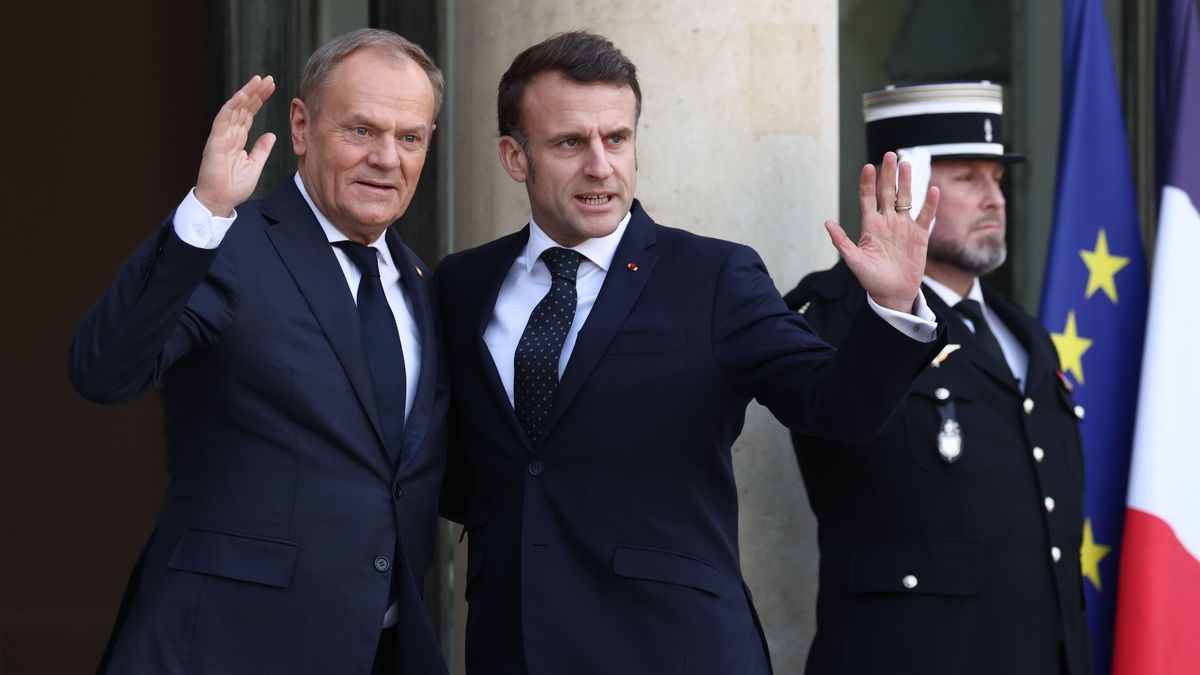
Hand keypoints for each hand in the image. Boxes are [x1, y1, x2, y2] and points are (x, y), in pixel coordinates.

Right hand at [194, 75, 276, 216]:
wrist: (220, 202)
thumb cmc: (234, 187)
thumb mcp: (254, 165)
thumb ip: (261, 149)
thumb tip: (270, 135)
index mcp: (237, 139)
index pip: (249, 114)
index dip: (259, 100)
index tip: (271, 88)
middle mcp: (229, 134)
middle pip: (243, 107)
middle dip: (255, 92)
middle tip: (269, 78)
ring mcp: (221, 136)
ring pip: (234, 108)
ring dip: (246, 93)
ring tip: (259, 80)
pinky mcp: (215, 141)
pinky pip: (224, 119)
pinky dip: (233, 105)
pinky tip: (243, 94)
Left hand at [824, 151, 939, 312]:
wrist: (892, 293)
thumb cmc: (871, 279)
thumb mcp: (854, 261)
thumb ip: (842, 242)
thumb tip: (827, 223)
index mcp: (870, 225)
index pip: (868, 198)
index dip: (867, 183)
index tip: (867, 167)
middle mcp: (887, 221)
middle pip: (887, 192)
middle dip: (888, 174)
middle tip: (890, 155)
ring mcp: (903, 226)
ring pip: (906, 199)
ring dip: (907, 182)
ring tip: (907, 164)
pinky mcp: (919, 235)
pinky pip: (925, 216)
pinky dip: (930, 204)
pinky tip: (933, 189)